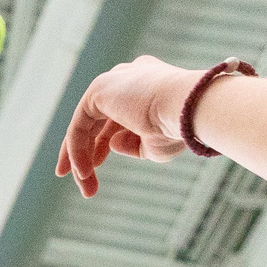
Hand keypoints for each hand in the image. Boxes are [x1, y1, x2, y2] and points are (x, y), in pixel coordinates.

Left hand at [57, 55, 200, 194]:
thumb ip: (133, 144)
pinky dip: (77, 151)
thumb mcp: (156, 144)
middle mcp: (127, 78)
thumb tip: (113, 143)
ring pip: (84, 126)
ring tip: (86, 188)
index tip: (93, 168)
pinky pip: (79, 126)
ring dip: (80, 159)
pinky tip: (84, 173)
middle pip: (95, 120)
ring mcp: (112, 81)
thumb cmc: (179, 128)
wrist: (189, 107)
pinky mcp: (99, 89)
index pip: (115, 116)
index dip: (101, 143)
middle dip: (84, 152)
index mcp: (146, 85)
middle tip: (83, 181)